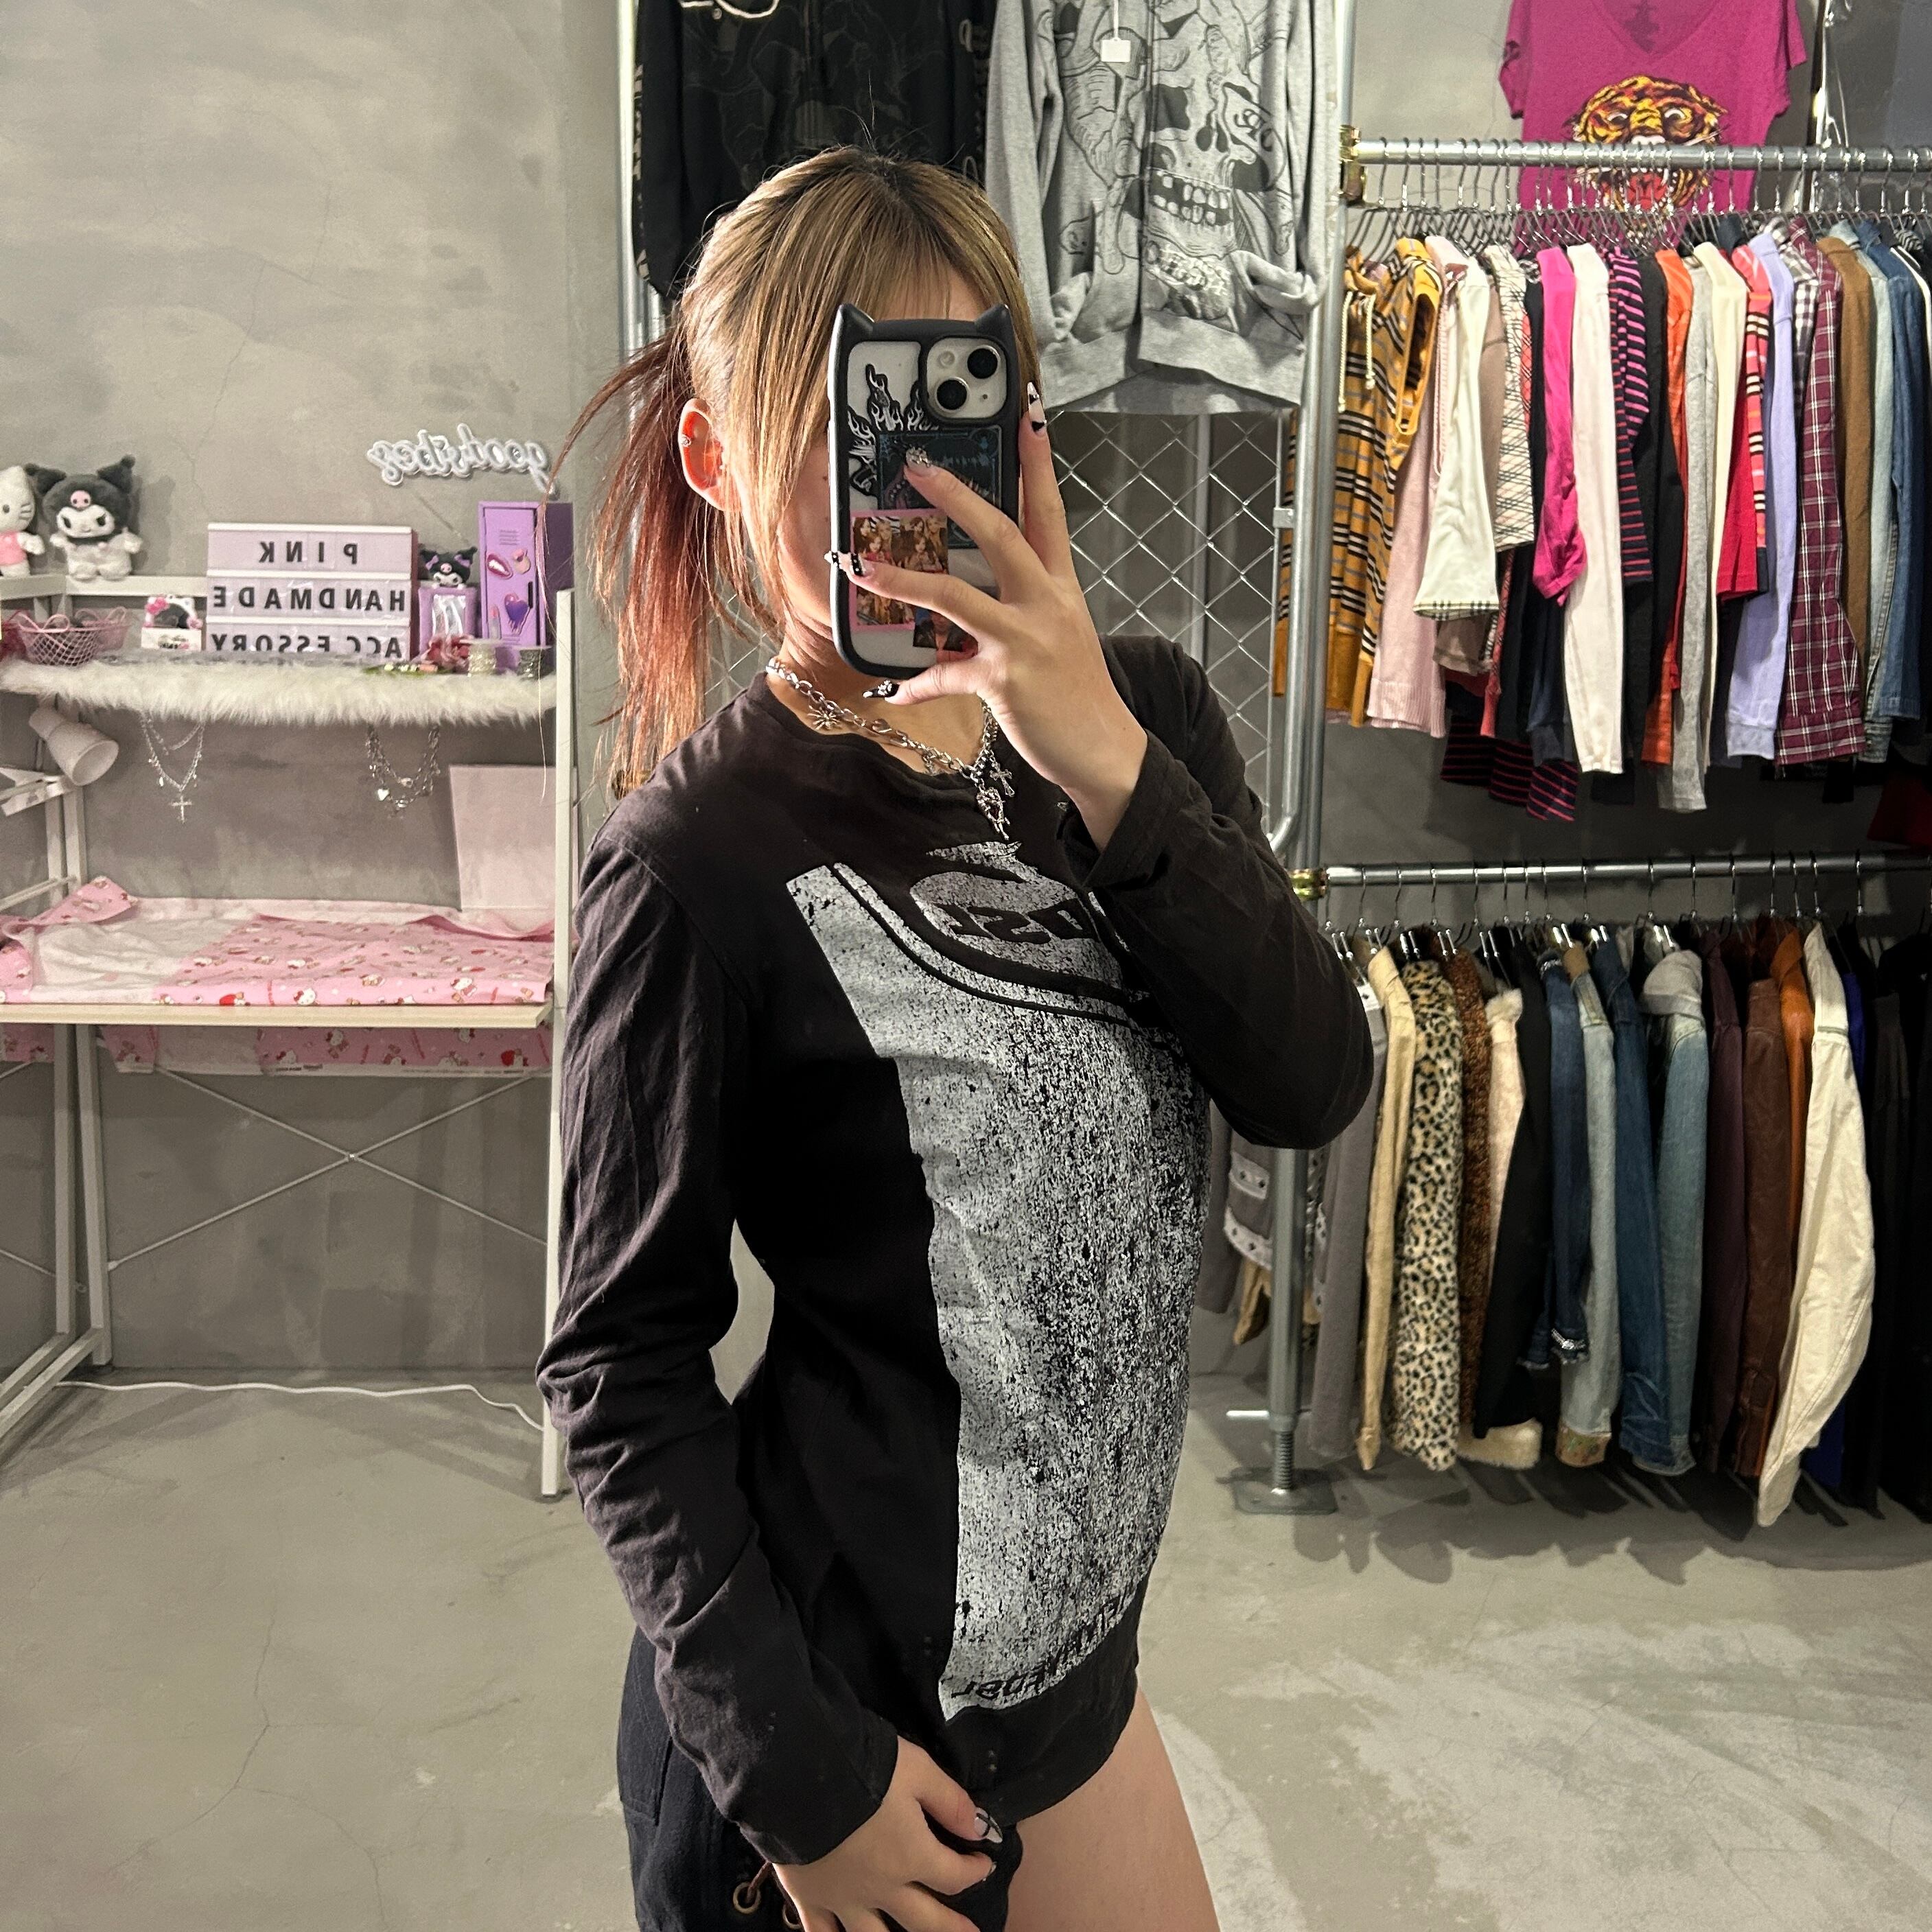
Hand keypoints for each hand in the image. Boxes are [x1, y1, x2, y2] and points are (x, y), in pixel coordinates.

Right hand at [774, 1735, 997, 1931]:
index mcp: (913, 1858)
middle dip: (952, 1928)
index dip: (975, 1870)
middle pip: (925, 1921)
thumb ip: (951, 1802)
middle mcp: (882, 1889)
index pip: (955, 1876)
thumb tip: (982, 1830)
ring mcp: (844, 1899)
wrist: (799, 1775)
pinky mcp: (809, 1898)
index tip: (983, 1861)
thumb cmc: (865, 1767)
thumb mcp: (919, 1771)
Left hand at [845, 384, 1148, 850]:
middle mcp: (1045, 604)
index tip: (1029, 414)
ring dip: (907, 577)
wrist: (1104, 750)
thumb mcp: (1059, 633)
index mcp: (1059, 587)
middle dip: (958, 497)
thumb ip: (1022, 601)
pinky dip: (918, 683)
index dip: (1039, 461)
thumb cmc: (1075, 691)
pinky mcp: (1005, 681)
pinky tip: (893, 690)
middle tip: (918, 467)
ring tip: (866, 562)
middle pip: (1003, 534)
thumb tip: (968, 585)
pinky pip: (947, 675)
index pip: (1050, 510)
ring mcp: (1025, 641)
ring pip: (959, 596)